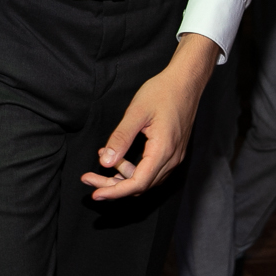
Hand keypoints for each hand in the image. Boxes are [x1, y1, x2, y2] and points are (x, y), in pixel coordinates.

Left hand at [82, 34, 218, 200]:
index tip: (95, 194)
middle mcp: (172, 159)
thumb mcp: (136, 112)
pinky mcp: (173, 152)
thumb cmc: (162, 92)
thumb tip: (105, 162)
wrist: (186, 82)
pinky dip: (133, 168)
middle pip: (140, 186)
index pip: (138, 183)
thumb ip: (121, 138)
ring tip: (103, 157)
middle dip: (113, 185)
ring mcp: (174, 157)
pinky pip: (152, 170)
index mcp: (163, 151)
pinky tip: (118, 156)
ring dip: (122, 176)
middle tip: (89, 178)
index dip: (115, 192)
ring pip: (146, 179)